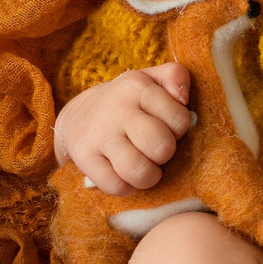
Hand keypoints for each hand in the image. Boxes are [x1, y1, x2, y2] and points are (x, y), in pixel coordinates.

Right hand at [54, 63, 194, 191]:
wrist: (79, 115)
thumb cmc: (128, 102)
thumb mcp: (150, 80)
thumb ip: (175, 76)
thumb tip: (183, 97)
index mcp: (138, 87)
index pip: (179, 119)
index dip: (178, 129)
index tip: (165, 126)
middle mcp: (117, 109)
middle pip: (161, 146)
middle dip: (164, 154)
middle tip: (155, 150)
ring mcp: (99, 135)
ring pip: (139, 171)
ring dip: (148, 176)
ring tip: (144, 167)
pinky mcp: (84, 157)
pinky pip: (116, 186)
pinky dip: (125, 187)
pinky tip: (123, 175)